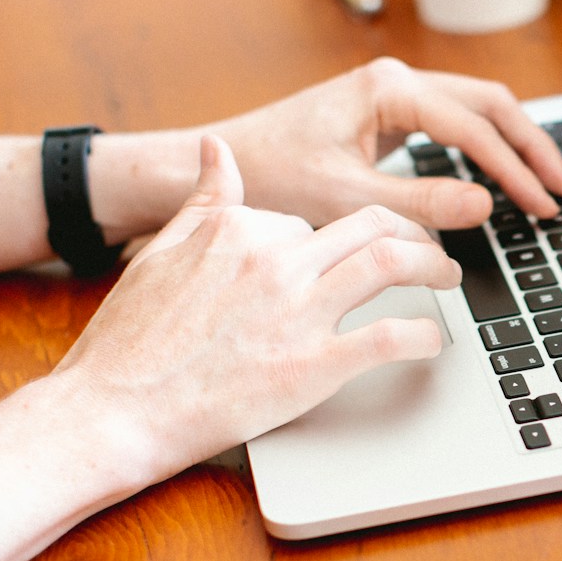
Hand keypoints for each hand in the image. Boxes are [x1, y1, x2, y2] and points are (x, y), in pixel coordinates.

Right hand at [55, 136, 459, 481]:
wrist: (113, 410)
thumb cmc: (129, 344)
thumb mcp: (160, 254)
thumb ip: (201, 201)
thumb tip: (215, 150)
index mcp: (238, 229)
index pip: (310, 220)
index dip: (333, 241)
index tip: (353, 252)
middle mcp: (274, 260)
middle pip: (369, 225)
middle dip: (409, 232)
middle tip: (429, 249)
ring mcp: (297, 311)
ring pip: (391, 264)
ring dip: (433, 266)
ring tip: (448, 276)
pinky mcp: (313, 365)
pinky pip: (389, 338)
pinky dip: (423, 336)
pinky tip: (432, 341)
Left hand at [208, 57, 561, 230]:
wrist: (213, 167)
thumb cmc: (268, 176)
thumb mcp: (346, 199)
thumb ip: (420, 202)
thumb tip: (485, 205)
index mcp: (389, 90)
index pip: (475, 128)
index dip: (516, 171)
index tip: (542, 207)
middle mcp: (394, 83)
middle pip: (489, 104)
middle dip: (532, 146)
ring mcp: (391, 97)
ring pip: (475, 111)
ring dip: (513, 145)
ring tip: (546, 183)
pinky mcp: (384, 117)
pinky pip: (453, 126)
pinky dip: (485, 149)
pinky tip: (501, 178)